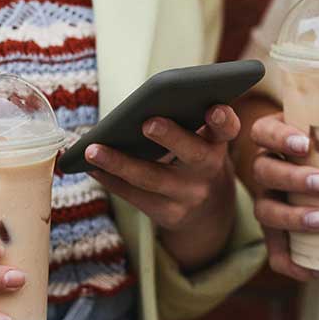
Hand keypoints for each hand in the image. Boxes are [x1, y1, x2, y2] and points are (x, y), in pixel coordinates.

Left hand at [85, 104, 240, 270]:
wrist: (207, 205)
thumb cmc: (193, 155)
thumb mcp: (199, 138)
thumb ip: (184, 120)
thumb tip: (140, 105)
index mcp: (217, 142)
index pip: (226, 129)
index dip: (223, 119)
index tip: (213, 107)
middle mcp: (209, 170)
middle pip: (192, 153)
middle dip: (171, 137)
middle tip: (147, 123)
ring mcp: (190, 195)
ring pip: (152, 178)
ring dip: (119, 163)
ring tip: (92, 150)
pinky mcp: (170, 214)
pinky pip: (136, 197)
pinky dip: (111, 181)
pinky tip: (91, 168)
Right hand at [244, 111, 318, 281]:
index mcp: (275, 140)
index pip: (263, 132)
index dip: (279, 138)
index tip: (304, 144)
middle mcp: (266, 169)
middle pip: (263, 171)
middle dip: (294, 178)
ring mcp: (268, 201)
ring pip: (264, 210)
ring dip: (293, 216)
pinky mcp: (275, 233)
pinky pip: (276, 252)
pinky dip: (292, 261)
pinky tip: (316, 268)